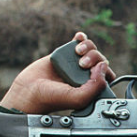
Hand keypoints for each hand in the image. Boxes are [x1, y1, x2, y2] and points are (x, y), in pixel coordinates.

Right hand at [0, 32, 116, 113]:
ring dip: (88, 46)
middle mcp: (85, 76)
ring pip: (91, 50)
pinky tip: (78, 38)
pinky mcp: (64, 55)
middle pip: (100, 60)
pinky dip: (81, 38)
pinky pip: (78, 42)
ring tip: (77, 52)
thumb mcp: (78, 98)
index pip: (108, 76)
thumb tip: (103, 66)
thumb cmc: (51, 99)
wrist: (28, 91)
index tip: (93, 72)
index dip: (104, 70)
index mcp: (91, 88)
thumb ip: (95, 86)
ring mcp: (75, 65)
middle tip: (82, 64)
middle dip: (95, 57)